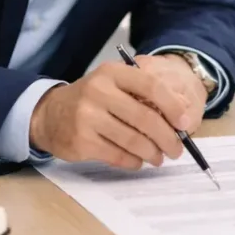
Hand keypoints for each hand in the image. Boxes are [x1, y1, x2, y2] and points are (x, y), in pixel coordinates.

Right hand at [29, 58, 201, 169]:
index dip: (172, 106)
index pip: (151, 86)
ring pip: (133, 140)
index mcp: (112, 73)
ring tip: (159, 158)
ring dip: (153, 153)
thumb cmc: (91, 99)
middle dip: (167, 138)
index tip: (185, 123)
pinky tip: (138, 161)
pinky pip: (118, 156)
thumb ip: (142, 95)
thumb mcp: (112, 85)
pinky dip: (134, 161)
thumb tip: (179, 118)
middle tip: (177, 149)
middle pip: (145, 118)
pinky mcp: (81, 141)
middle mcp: (99, 92)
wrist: (50, 114)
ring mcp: (88, 117)